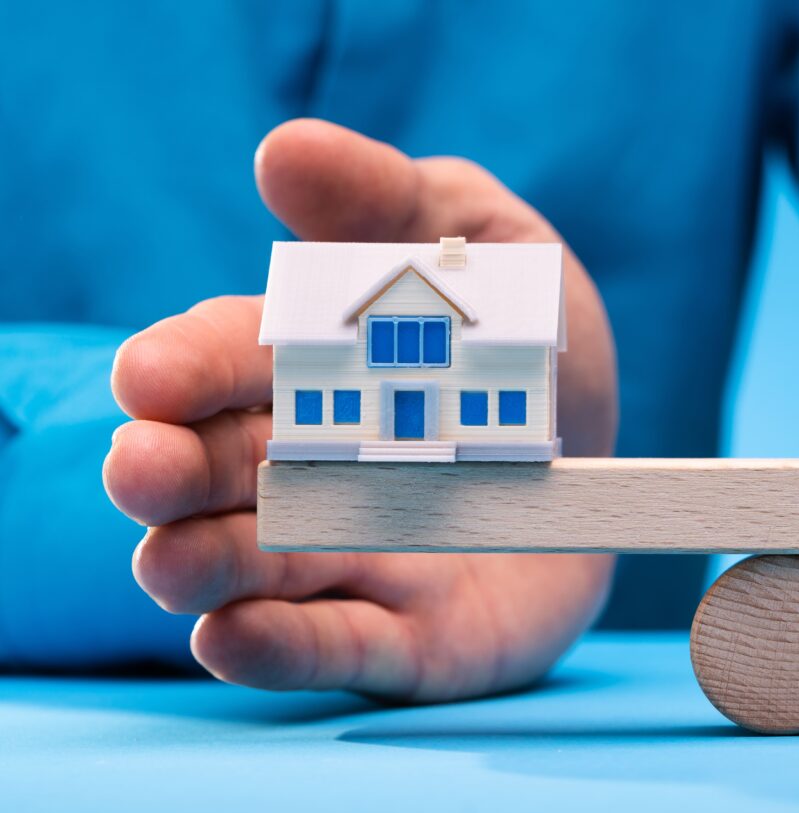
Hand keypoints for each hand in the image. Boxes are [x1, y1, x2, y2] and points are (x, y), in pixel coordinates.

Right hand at [102, 119, 619, 701]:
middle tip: (143, 467)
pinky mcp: (408, 640)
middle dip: (170, 471)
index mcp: (306, 371)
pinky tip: (228, 638)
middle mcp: (303, 471)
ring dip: (202, 565)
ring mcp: (348, 560)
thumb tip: (285, 151)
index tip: (153, 376)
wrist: (629, 468)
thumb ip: (395, 202)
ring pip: (251, 569)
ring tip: (169, 562)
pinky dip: (279, 648)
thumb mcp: (494, 250)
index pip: (228, 364)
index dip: (187, 368)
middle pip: (216, 471)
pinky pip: (337, 648)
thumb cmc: (533, 349)